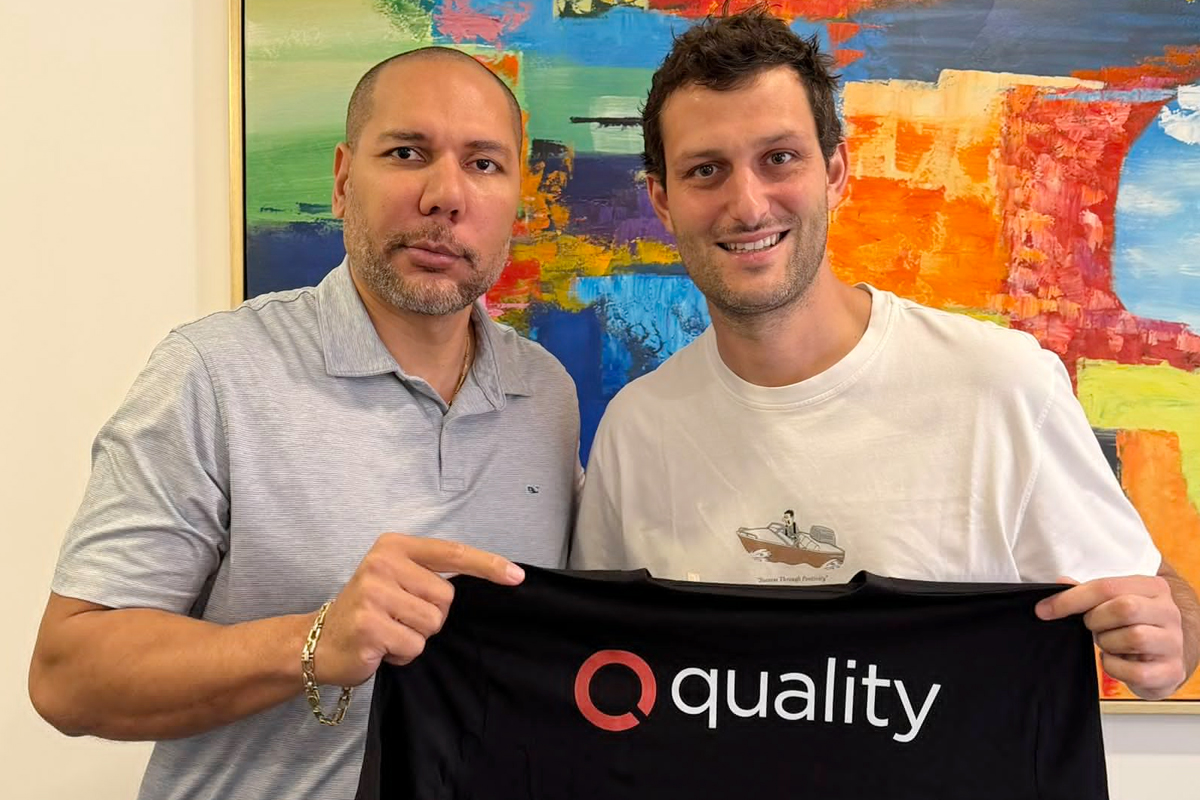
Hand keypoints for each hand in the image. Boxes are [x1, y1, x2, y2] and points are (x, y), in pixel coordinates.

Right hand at [313, 533, 524, 685]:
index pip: (452, 552)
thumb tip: (487, 577)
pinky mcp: (369, 625)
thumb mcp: (397, 579)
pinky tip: (381, 648)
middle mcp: (382, 564)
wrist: (318, 642)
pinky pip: (414, 646)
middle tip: (399, 618)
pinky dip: (403, 655)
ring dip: (416, 637)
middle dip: (431, 616)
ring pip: (432, 624)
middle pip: (446, 598)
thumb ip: (430, 575)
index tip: (516, 576)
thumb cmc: (369, 611)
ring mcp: (373, 594)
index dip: (488, 564)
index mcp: (394, 546)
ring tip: (390, 632)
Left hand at [1035, 575, 1185, 699]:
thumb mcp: (1112, 603)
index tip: (1045, 610)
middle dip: (1096, 620)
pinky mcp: (1172, 671)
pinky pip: (1136, 671)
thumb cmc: (1133, 625)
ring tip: (1108, 643)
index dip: (1071, 599)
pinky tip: (1115, 660)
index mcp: (1153, 587)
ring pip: (1133, 638)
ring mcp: (1174, 642)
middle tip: (1092, 627)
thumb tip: (1060, 583)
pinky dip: (1115, 668)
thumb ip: (1086, 593)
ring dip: (1108, 643)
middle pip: (1125, 608)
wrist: (1163, 658)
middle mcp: (1169, 612)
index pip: (1107, 586)